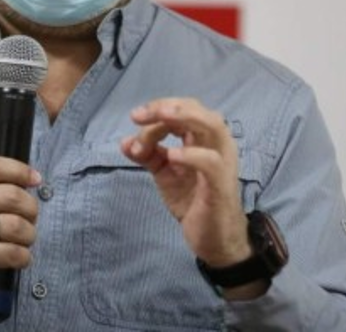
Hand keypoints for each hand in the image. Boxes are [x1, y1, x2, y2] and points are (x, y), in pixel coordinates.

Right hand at [0, 157, 40, 324]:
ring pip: (16, 225)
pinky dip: (23, 256)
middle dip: (31, 208)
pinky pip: (12, 252)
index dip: (21, 171)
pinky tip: (19, 257)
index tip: (35, 179)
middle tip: (30, 218)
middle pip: (12, 195)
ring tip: (24, 240)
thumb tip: (27, 179)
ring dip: (29, 234)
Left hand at [121, 98, 250, 267]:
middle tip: (139, 116)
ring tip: (160, 117)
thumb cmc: (193, 200)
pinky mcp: (220, 185)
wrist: (214, 238)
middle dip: (166, 107)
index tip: (135, 117)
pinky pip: (212, 162)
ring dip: (184, 117)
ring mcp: (222, 162)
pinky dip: (192, 154)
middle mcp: (216, 144)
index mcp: (203, 138)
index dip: (158, 108)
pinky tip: (172, 156)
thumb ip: (148, 155)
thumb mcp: (165, 173)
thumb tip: (124, 142)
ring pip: (212, 126)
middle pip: (197, 110)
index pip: (184, 108)